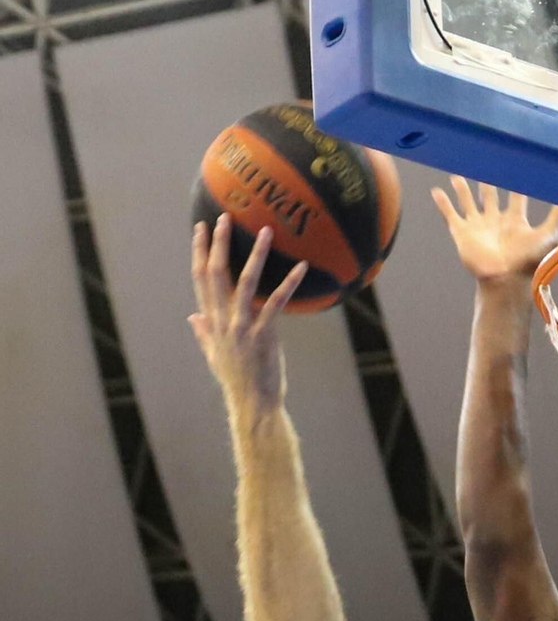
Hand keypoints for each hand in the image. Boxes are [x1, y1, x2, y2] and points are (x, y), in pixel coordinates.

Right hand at [188, 217, 305, 420]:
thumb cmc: (237, 380)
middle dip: (219, 244)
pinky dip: (288, 283)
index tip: (201, 229)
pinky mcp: (263, 335)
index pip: (200, 279)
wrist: (252, 404)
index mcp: (212, 321)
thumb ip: (203, 333)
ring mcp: (241, 327)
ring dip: (255, 255)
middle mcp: (222, 320)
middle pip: (216, 274)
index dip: (200, 252)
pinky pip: (276, 303)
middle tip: (225, 217)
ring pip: (245, 283)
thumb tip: (192, 317)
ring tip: (266, 231)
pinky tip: (301, 267)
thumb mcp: (214, 355)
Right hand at [432, 177, 557, 283]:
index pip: (515, 195)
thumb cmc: (527, 262)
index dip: (517, 182)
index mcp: (514, 221)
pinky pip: (450, 214)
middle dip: (488, 182)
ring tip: (457, 175)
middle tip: (486, 162)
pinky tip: (436, 191)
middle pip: (490, 195)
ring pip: (467, 201)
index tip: (516, 165)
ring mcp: (477, 226)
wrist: (505, 280)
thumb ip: (557, 217)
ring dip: (462, 189)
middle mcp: (495, 221)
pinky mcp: (462, 233)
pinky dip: (443, 203)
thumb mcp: (547, 235)